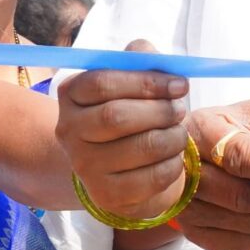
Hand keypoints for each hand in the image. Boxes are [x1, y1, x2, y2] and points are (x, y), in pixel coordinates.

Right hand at [54, 44, 193, 221]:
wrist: (123, 166)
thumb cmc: (133, 113)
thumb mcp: (133, 81)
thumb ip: (140, 59)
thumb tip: (149, 54)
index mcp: (71, 94)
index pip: (101, 82)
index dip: (146, 81)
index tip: (180, 84)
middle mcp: (69, 130)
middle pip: (116, 116)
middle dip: (160, 110)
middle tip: (181, 109)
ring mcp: (84, 166)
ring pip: (139, 147)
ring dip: (172, 137)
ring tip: (179, 133)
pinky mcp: (106, 195)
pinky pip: (150, 178)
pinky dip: (172, 165)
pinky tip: (173, 157)